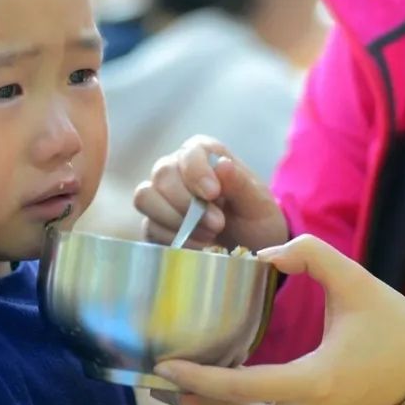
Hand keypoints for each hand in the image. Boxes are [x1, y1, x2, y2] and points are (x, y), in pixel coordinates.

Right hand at [134, 135, 288, 251]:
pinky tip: (198, 247)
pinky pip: (149, 226)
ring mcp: (162, 197)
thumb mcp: (258, 205)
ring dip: (175, 220)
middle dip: (188, 203)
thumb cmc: (256, 222)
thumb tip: (222, 164)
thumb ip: (240, 184)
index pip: (189, 152)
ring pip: (145, 197)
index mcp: (205, 155)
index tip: (214, 194)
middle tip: (217, 225)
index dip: (197, 172)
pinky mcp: (154, 224)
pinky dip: (173, 238)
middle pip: (162, 174)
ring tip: (208, 236)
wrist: (250, 251)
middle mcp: (178, 170)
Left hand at [152, 235, 404, 404]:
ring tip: (184, 385)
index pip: (242, 392)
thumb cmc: (394, 324)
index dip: (197, 380)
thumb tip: (265, 254)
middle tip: (172, 388)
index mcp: (315, 384)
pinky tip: (218, 382)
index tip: (166, 364)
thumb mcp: (356, 280)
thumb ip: (311, 254)